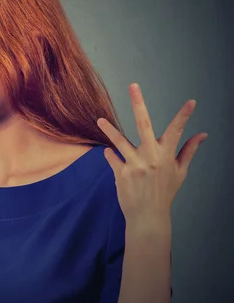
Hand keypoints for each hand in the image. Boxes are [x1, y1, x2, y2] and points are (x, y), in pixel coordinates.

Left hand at [97, 83, 207, 222]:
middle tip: (133, 85)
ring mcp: (134, 165)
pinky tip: (109, 153)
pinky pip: (111, 157)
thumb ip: (188, 151)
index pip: (177, 131)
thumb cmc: (165, 192)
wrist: (148, 216)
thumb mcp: (180, 172)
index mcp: (166, 156)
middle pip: (143, 124)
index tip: (191, 102)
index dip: (184, 116)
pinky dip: (110, 154)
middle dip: (138, 104)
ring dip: (109, 129)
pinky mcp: (120, 173)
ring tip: (99, 120)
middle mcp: (150, 158)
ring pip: (119, 141)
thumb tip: (203, 134)